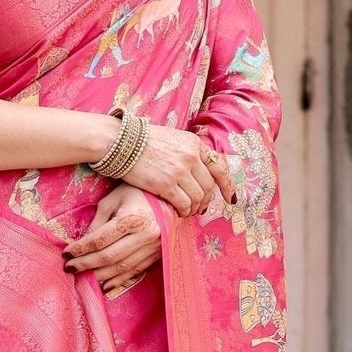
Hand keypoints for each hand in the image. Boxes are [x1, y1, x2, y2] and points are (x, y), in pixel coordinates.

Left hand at [63, 184, 161, 297]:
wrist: (172, 197)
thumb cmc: (138, 192)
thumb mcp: (113, 200)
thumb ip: (98, 222)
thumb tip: (82, 244)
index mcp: (132, 219)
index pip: (100, 239)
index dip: (81, 248)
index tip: (66, 253)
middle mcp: (145, 235)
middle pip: (109, 257)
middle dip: (86, 264)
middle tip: (69, 268)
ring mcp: (154, 247)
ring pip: (122, 267)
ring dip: (100, 275)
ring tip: (83, 277)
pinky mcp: (158, 254)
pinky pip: (135, 271)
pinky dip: (119, 279)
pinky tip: (105, 285)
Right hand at [118, 124, 234, 216]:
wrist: (120, 141)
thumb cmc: (143, 141)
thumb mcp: (173, 139)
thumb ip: (188, 152)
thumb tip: (198, 170)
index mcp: (194, 143)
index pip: (219, 167)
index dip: (227, 185)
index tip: (230, 198)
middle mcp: (190, 156)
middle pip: (209, 185)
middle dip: (207, 199)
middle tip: (200, 207)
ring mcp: (179, 170)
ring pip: (198, 197)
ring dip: (195, 207)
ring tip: (187, 211)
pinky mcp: (166, 184)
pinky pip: (184, 204)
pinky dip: (184, 211)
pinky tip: (178, 213)